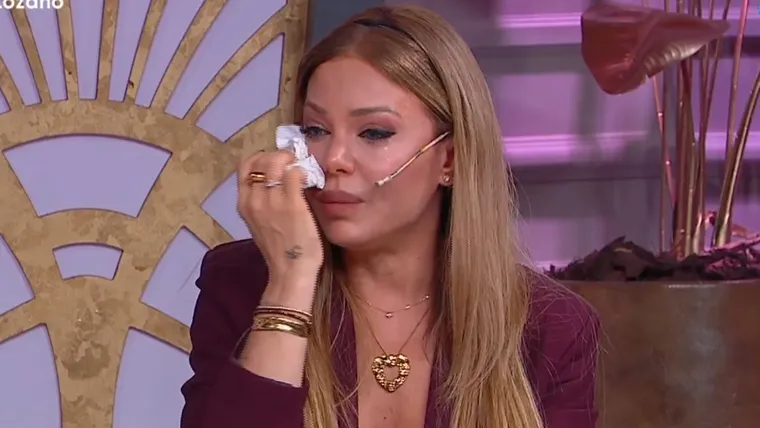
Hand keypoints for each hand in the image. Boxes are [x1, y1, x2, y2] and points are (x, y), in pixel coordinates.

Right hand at [237, 150, 323, 283]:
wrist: (290, 272)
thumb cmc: (279, 250)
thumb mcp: (260, 223)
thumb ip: (263, 203)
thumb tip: (277, 182)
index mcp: (244, 204)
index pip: (245, 166)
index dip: (261, 159)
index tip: (275, 164)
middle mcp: (254, 199)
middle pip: (261, 160)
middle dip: (277, 155)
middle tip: (292, 162)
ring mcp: (273, 201)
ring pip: (277, 162)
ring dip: (291, 160)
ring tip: (301, 169)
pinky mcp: (293, 204)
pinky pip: (295, 173)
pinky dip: (302, 171)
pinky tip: (309, 179)